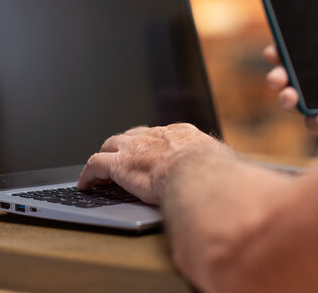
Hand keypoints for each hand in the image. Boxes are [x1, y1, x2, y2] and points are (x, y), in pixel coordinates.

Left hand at [77, 123, 232, 204]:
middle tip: (120, 156)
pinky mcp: (120, 165)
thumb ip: (220, 165)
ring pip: (110, 145)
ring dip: (105, 157)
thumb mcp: (223, 163)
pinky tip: (85, 184)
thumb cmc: (216, 173)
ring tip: (100, 170)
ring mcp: (136, 148)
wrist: (198, 175)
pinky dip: (88, 174)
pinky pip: (95, 165)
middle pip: (132, 135)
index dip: (151, 144)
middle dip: (124, 145)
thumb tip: (232, 174)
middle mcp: (156, 135)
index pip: (160, 134)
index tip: (150, 152)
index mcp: (181, 133)